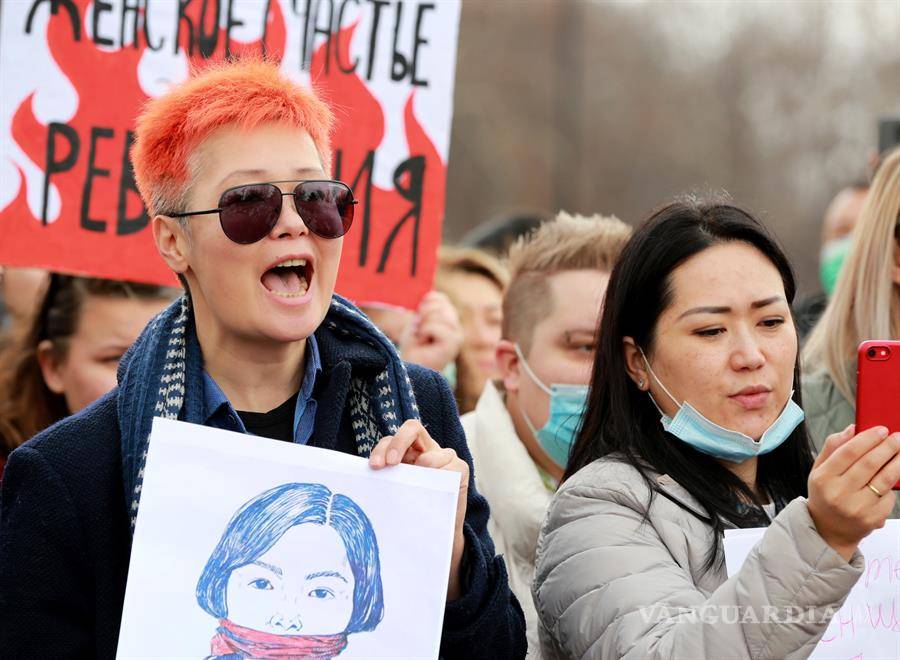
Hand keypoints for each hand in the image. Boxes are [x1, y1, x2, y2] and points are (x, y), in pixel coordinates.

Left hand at [368, 419, 469, 599]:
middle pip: (412, 428)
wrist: (437, 533)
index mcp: (407, 452)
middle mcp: (425, 449)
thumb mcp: (396, 492)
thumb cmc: (412, 511)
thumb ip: (386, 480)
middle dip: (398, 443)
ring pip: (431, 452)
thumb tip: (360, 478)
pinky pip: (451, 465)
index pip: (392, 438)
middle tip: (390, 462)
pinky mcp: (460, 468)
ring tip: (419, 485)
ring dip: (423, 468)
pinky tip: (437, 489)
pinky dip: (441, 475)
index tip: (375, 466)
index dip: (382, 448)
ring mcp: (444, 456)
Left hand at [399, 292, 462, 371]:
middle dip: (423, 314)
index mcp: (449, 319)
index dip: (426, 303)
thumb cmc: (414, 348)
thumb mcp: (417, 323)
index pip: (440, 298)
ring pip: (437, 315)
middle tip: (419, 330)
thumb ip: (425, 308)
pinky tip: (424, 343)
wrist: (412, 369)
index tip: (418, 319)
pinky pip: (434, 327)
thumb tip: (430, 294)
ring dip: (423, 326)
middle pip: (439, 304)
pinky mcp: (452, 344)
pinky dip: (424, 332)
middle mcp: (456, 326)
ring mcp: (457, 336)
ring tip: (422, 338)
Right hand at [807, 424, 899, 560]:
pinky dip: (891, 485)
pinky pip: (888, 496)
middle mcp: (838, 493)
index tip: (881, 430)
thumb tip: (852, 429)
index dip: (868, 439)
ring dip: (897, 462)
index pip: (848, 452)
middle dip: (887, 447)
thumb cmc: (825, 494)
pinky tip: (889, 477)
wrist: (828, 530)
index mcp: (822, 478)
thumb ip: (833, 447)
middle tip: (897, 437)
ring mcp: (856, 508)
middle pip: (869, 463)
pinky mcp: (872, 518)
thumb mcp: (819, 470)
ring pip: (884, 479)